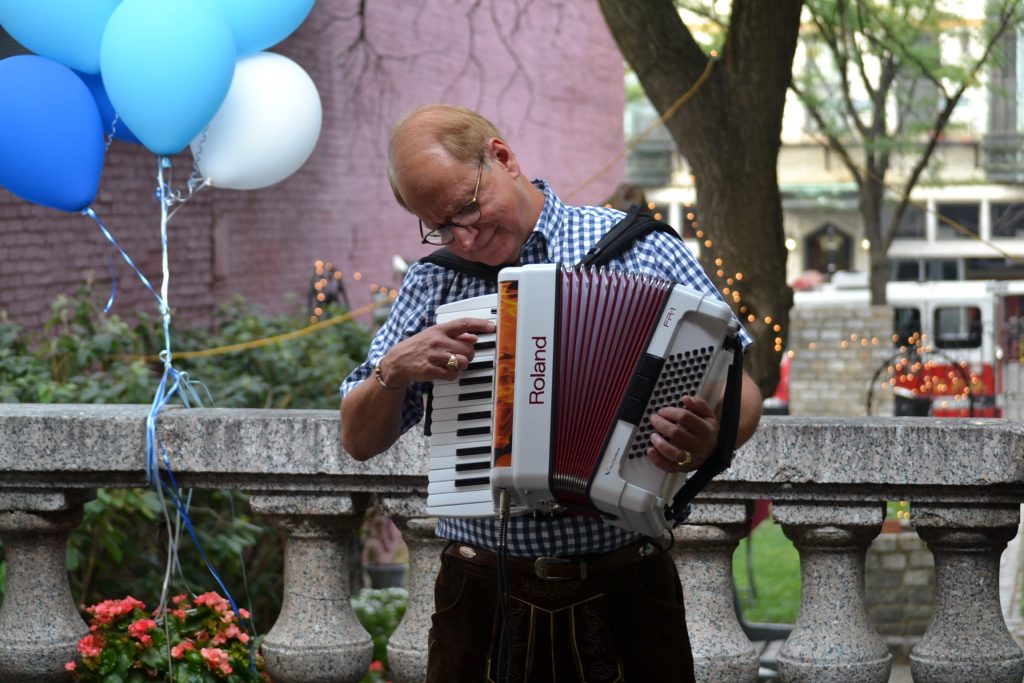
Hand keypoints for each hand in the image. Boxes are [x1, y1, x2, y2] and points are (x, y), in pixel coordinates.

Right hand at [377, 317, 494, 387]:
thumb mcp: (436, 335)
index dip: (479, 324)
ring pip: (462, 362)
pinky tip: (446, 371)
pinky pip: (452, 375)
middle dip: (469, 355)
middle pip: (467, 349)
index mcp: (440, 330)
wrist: (399, 360)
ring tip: (453, 364)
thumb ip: (455, 335)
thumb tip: (474, 337)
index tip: (492, 326)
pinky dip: (453, 375)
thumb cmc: (421, 346)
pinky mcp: (429, 370)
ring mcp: (433, 356)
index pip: (463, 323)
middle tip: (463, 356)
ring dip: (461, 365)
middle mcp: (437, 341)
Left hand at [647, 395, 719, 472]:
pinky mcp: (684, 468)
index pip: (685, 417)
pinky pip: (669, 467)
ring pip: (673, 452)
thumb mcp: (708, 415)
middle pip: (676, 433)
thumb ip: (698, 405)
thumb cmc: (707, 431)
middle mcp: (700, 445)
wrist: (715, 451)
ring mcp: (692, 458)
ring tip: (653, 435)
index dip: (670, 412)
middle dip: (661, 424)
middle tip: (654, 419)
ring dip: (659, 443)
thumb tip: (686, 398)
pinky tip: (650, 451)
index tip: (662, 411)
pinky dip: (657, 460)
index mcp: (706, 429)